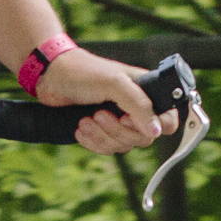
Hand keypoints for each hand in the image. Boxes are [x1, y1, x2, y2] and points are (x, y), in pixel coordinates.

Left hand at [33, 48, 172, 154]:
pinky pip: (107, 149)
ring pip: (124, 146)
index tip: (128, 118)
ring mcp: (120, 121)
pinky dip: (93, 142)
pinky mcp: (103, 131)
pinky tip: (81, 128)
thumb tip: (156, 131)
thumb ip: (139, 105)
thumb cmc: (83, 72)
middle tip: (99, 114)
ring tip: (86, 119)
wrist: (51, 78)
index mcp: (147, 92)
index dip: (153, 126)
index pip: (169, 120)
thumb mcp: (115, 84)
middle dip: (117, 130)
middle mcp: (137, 108)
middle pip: (144, 138)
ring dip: (102, 136)